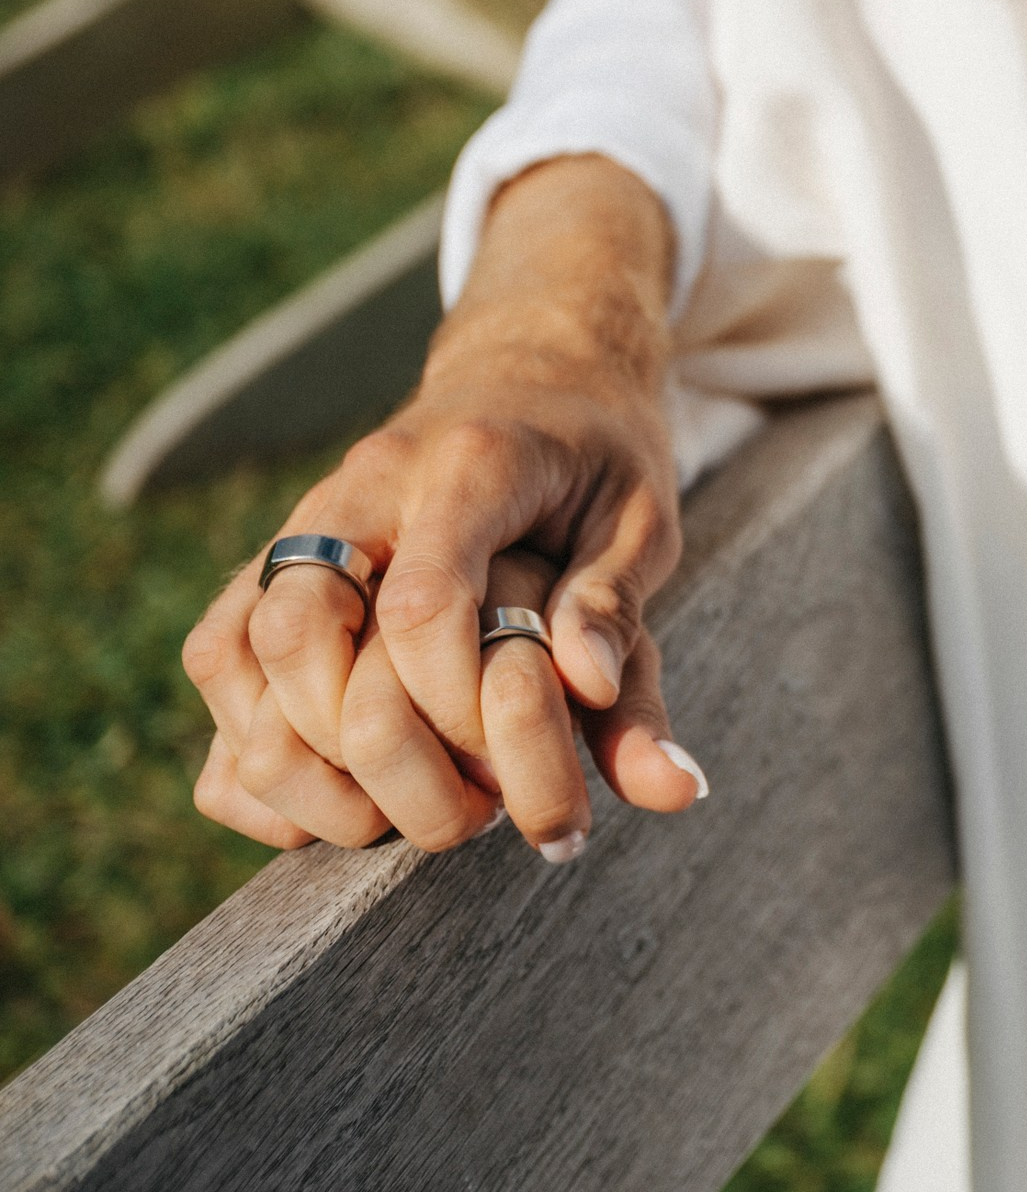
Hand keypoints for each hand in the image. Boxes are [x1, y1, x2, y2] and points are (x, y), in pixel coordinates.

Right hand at [185, 156, 706, 854]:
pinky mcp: (272, 564)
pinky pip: (214, 661)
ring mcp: (302, 524)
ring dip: (300, 766)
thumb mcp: (646, 519)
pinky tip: (332, 795)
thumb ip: (618, 608)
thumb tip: (591, 690)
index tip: (512, 771)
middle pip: (297, 634)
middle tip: (462, 814)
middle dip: (369, 753)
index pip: (421, 604)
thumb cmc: (599, 458)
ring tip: (396, 820)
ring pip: (233, 653)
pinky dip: (249, 747)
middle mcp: (360, 490)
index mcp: (465, 466)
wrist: (534, 371)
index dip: (457, 709)